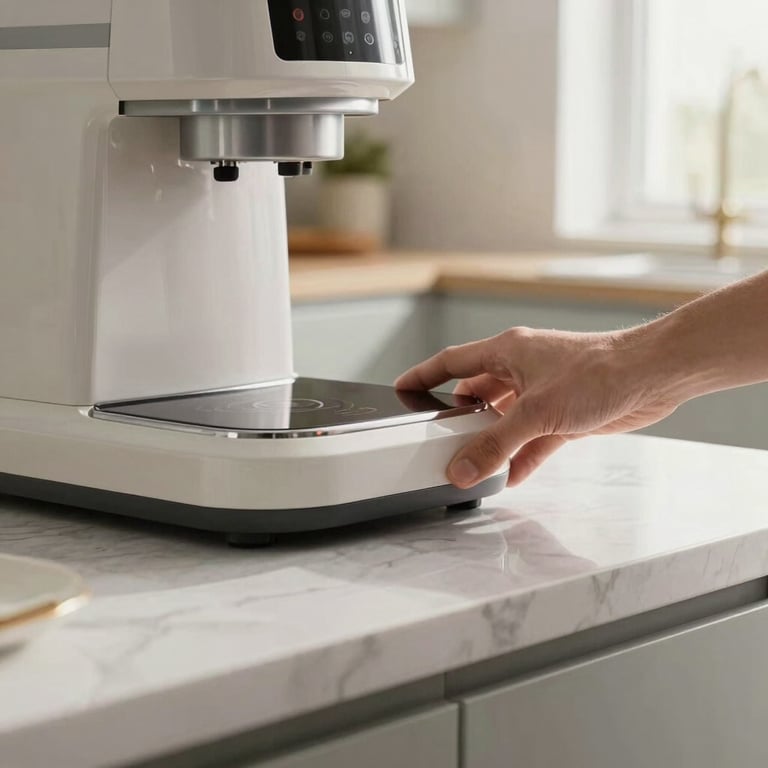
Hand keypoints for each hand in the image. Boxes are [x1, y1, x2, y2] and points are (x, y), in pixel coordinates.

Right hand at [395, 327, 679, 487]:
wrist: (652, 377)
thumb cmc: (600, 371)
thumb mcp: (537, 412)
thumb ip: (496, 444)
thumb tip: (462, 469)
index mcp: (506, 352)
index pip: (452, 363)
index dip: (424, 375)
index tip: (402, 388)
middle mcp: (521, 369)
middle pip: (476, 394)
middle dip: (458, 418)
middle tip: (438, 440)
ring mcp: (543, 392)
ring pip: (504, 419)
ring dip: (491, 442)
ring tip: (471, 465)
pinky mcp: (563, 415)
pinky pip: (531, 439)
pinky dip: (520, 457)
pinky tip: (509, 476)